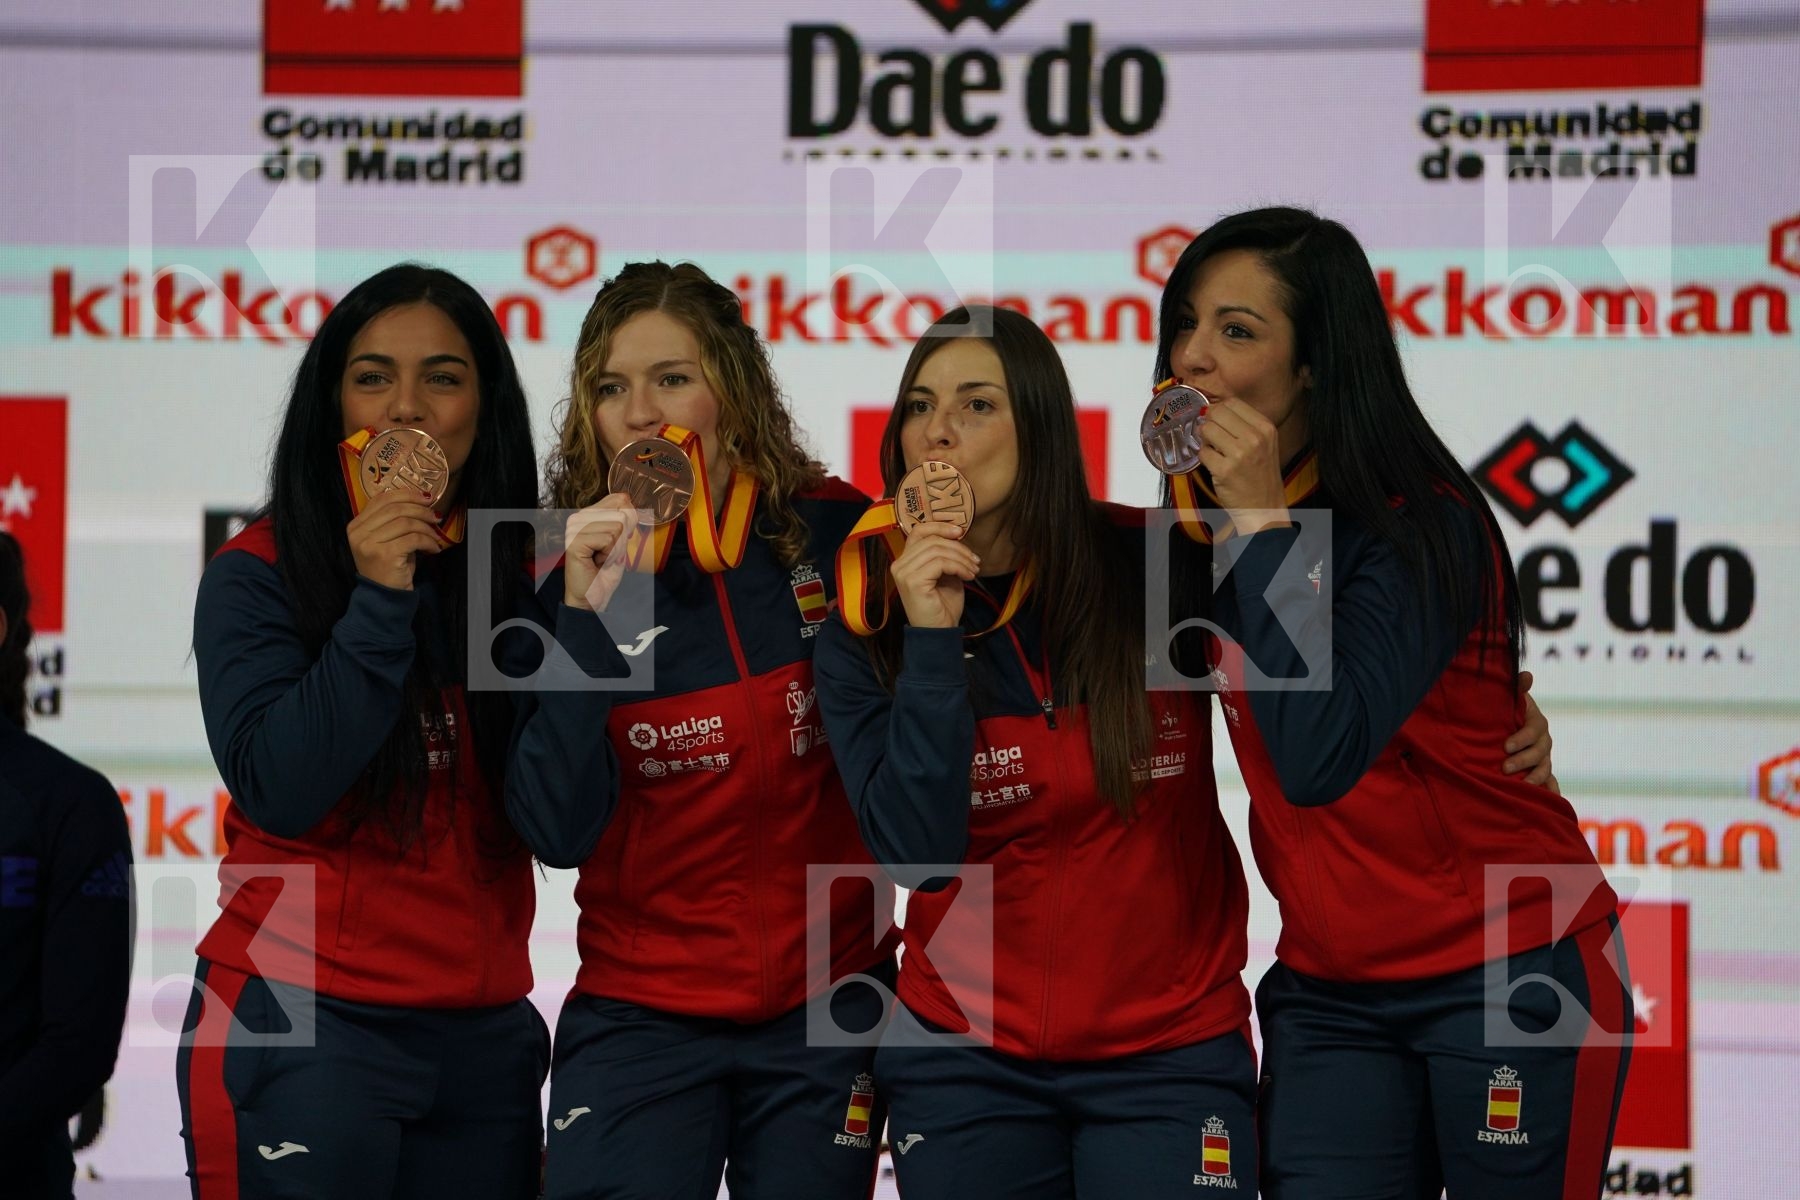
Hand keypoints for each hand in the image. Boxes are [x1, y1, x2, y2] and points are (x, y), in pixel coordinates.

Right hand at [347, 488, 444, 590]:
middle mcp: (358, 532)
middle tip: (435, 517)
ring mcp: (369, 543)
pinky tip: (434, 548)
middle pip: (395, 509)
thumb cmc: (389, 567)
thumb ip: (394, 520)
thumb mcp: (387, 540)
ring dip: (426, 528)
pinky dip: (428, 541)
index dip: (406, 494)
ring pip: (406, 523)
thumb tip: (421, 500)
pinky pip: (413, 539)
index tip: (426, 498)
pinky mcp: (384, 554)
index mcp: (356, 525)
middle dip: (420, 510)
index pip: (382, 499)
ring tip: (435, 536)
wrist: (384, 597)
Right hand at [563, 494, 636, 611]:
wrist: (593, 596)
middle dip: (622, 539)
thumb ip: (624, 519)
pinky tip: (596, 562)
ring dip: (615, 549)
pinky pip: (607, 539)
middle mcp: (577, 517)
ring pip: (616, 527)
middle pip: (621, 514)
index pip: (619, 499)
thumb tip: (627, 499)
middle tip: (606, 554)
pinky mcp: (574, 541)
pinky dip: (608, 555)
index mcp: (588, 513)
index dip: (627, 523)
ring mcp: (573, 528)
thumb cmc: (604, 571)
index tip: (614, 542)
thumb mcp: (620, 540)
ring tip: (601, 559)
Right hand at [891, 522, 978, 628]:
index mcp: (905, 561)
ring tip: (973, 570)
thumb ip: (945, 555)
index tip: (960, 532)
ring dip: (961, 558)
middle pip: (932, 540)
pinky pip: (940, 563)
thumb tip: (958, 536)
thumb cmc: (942, 605)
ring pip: (938, 550)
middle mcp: (899, 564)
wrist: (939, 633)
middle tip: (975, 560)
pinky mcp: (912, 581)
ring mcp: (904, 572)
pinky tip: (968, 576)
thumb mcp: (945, 574)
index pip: (918, 531)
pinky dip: (958, 567)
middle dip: (959, 547)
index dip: (940, 526)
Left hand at [1197, 398, 1289, 535]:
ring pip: (1207, 430)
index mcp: (1266, 427)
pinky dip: (1204, 457)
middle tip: (1212, 436)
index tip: (1217, 420)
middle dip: (1209, 422)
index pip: (1232, 403)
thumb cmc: (1260, 475)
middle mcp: (1255, 438)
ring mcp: (1240, 454)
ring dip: (1205, 439)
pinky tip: (1214, 465)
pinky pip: (1202, 452)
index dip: (1219, 410)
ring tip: (1214, 451)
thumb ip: (1243, 424)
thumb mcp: (1264, 443)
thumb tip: (1211, 408)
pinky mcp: (1224, 470)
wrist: (1264, 507)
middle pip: (1217, 412)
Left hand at [1503, 670, 1556, 791]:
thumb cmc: (1505, 710)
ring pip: (1545, 769)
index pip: (1533, 731)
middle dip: (1524, 761)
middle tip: (1504, 768)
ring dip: (1535, 779)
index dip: (1521, 738)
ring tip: (1521, 787)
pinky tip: (1551, 802)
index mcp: (1537, 722)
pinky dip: (1552, 792)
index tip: (1505, 746)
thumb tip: (1526, 675)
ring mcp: (1544, 758)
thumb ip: (1517, 688)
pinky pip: (1551, 783)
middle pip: (1540, 753)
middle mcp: (1544, 741)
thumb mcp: (1509, 698)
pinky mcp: (1542, 772)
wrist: (1505, 725)